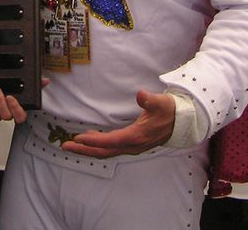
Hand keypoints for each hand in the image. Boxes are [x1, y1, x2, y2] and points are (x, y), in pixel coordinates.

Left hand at [0, 79, 49, 123]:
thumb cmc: (14, 92)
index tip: (10, 97)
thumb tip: (45, 80)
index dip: (15, 108)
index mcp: (18, 111)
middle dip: (0, 102)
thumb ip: (36, 85)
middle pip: (5, 115)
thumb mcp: (26, 89)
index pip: (20, 116)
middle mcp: (7, 115)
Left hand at [61, 90, 175, 157]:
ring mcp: (131, 146)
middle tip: (65, 146)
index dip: (94, 140)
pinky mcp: (131, 143)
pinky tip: (89, 138)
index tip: (78, 138)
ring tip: (71, 144)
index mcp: (136, 137)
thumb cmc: (170, 111)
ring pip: (106, 151)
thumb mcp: (161, 103)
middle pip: (104, 151)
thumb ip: (150, 100)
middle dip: (84, 150)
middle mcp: (132, 145)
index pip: (110, 141)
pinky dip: (97, 145)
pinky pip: (110, 147)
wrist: (182, 122)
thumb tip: (141, 95)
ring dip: (88, 149)